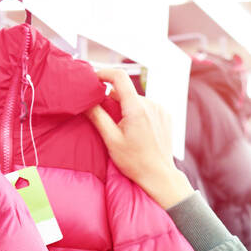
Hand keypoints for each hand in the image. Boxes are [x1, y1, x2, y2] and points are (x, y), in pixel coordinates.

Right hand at [87, 68, 194, 209]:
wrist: (159, 176)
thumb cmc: (135, 162)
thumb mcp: (111, 140)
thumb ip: (97, 116)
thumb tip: (85, 101)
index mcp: (136, 108)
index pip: (119, 77)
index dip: (104, 74)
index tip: (94, 79)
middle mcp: (151, 105)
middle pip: (126, 92)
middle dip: (113, 100)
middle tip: (107, 119)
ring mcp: (160, 109)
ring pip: (135, 99)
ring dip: (126, 108)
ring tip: (124, 129)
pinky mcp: (165, 115)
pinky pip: (146, 107)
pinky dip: (138, 113)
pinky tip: (137, 131)